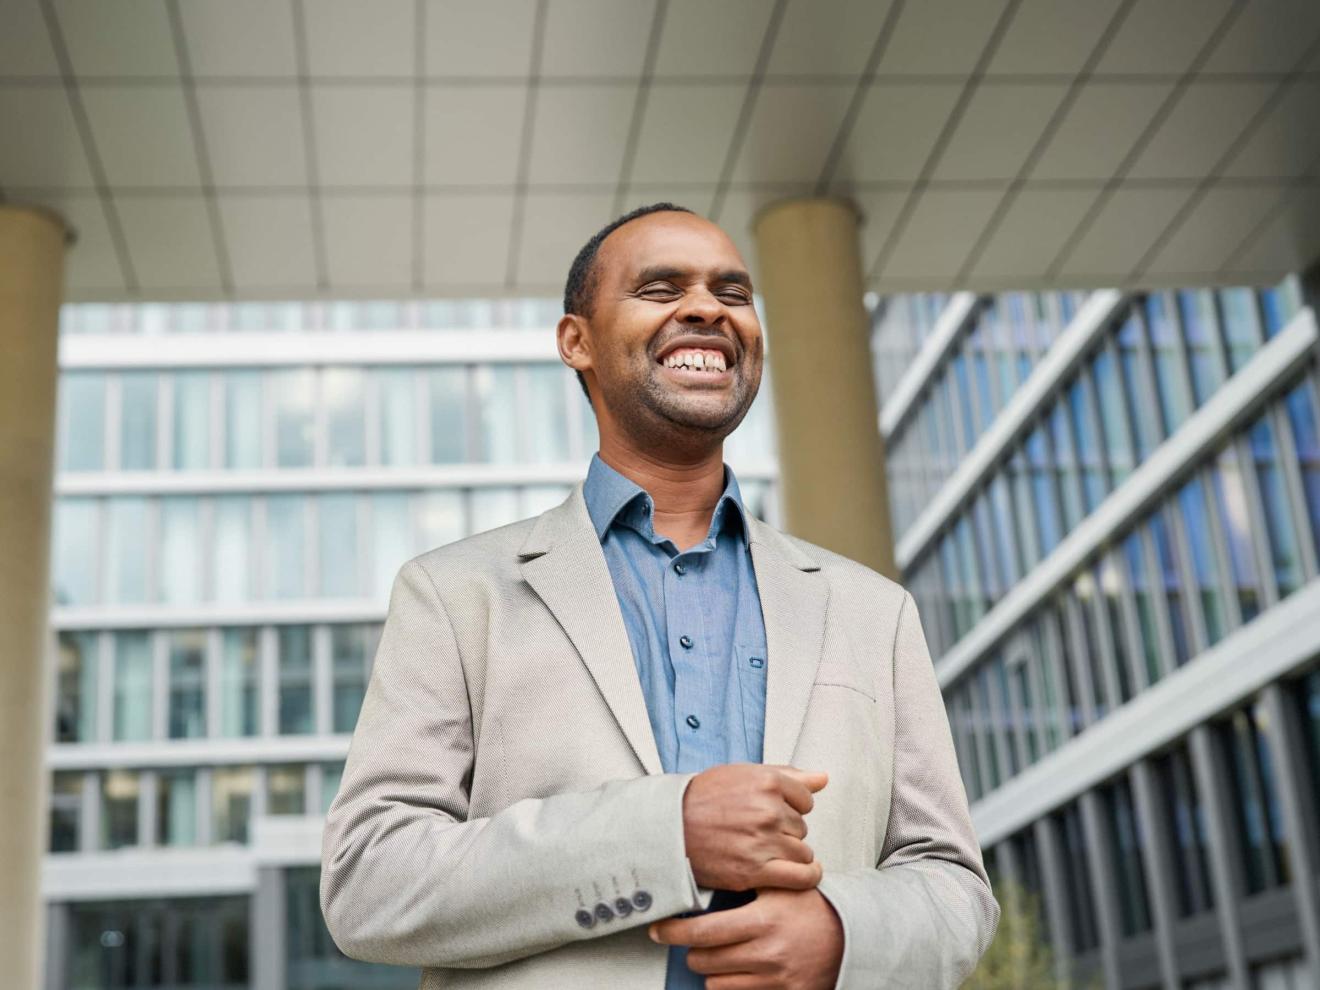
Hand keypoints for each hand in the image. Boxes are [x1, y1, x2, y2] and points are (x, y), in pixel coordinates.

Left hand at [650, 887, 844, 989]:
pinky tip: (738, 969)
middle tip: (696, 938)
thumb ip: (742, 885)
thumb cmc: (809, 908)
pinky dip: (731, 984)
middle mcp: (766, 953)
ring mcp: (774, 979)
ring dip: (712, 969)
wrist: (849, 936)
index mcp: (762, 921)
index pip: (704, 931)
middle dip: (693, 949)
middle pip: (704, 960)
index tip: (659, 929)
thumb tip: (699, 879)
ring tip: (721, 953)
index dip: (674, 931)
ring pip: (716, 984)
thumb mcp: (777, 887)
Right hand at [682, 764, 827, 891]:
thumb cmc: (704, 798)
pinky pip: (800, 876)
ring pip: (802, 852)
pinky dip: (806, 876)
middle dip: (786, 831)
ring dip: (790, 854)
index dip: (791, 807)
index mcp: (767, 782)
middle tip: (759, 832)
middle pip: (802, 827)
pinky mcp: (755, 870)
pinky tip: (802, 873)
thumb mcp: (744, 775)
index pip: (806, 800)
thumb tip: (824, 778)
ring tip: (767, 851)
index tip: (774, 812)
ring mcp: (762, 842)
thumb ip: (788, 775)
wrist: (670, 827)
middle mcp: (768, 811)